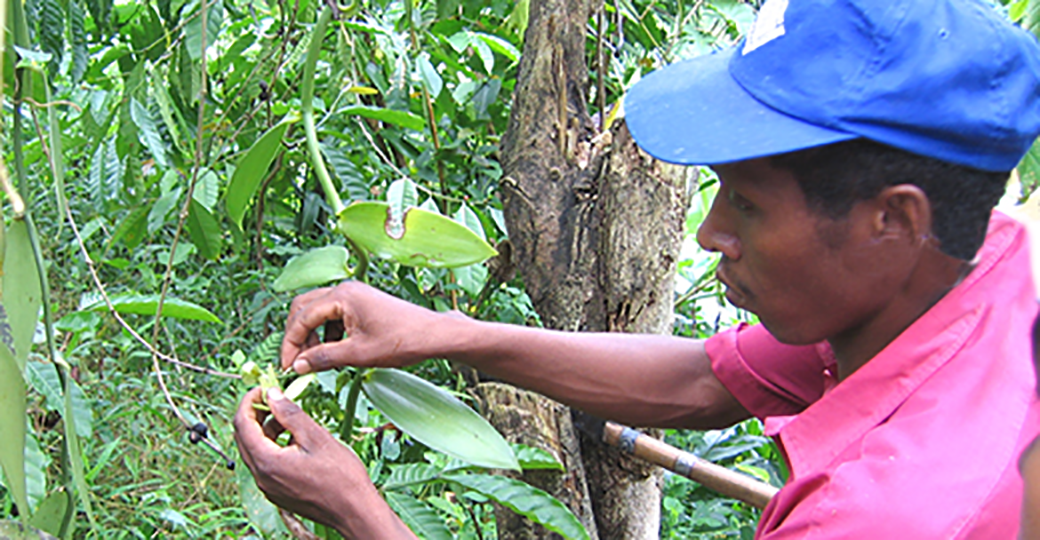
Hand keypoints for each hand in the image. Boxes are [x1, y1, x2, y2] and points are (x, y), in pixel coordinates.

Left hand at [233, 387, 413, 537]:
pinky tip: (293, 440)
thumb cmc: (341, 477)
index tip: (263, 388)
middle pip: (244, 438)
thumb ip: (290, 414)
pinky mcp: (277, 492)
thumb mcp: (316, 437)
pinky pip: (265, 464)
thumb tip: (272, 394)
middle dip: (255, 414)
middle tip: (273, 398)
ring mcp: (268, 487)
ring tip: (287, 418)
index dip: (249, 401)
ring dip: (264, 430)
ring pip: (254, 451)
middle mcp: (261, 477)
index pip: (242, 424)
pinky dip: (272, 446)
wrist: (354, 511)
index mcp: (267, 461)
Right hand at [281, 281, 455, 373]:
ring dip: (312, 335)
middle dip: (297, 336)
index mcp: (342, 296)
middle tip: (296, 363)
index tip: (287, 367)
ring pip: (318, 312)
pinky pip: (334, 315)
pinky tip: (333, 352)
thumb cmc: (401, 342)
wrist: (434, 335)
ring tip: (317, 361)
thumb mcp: (358, 354)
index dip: (291, 344)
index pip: (301, 318)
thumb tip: (298, 365)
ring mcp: (354, 295)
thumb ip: (324, 357)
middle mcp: (345, 289)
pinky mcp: (362, 303)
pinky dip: (327, 333)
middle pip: (304, 308)